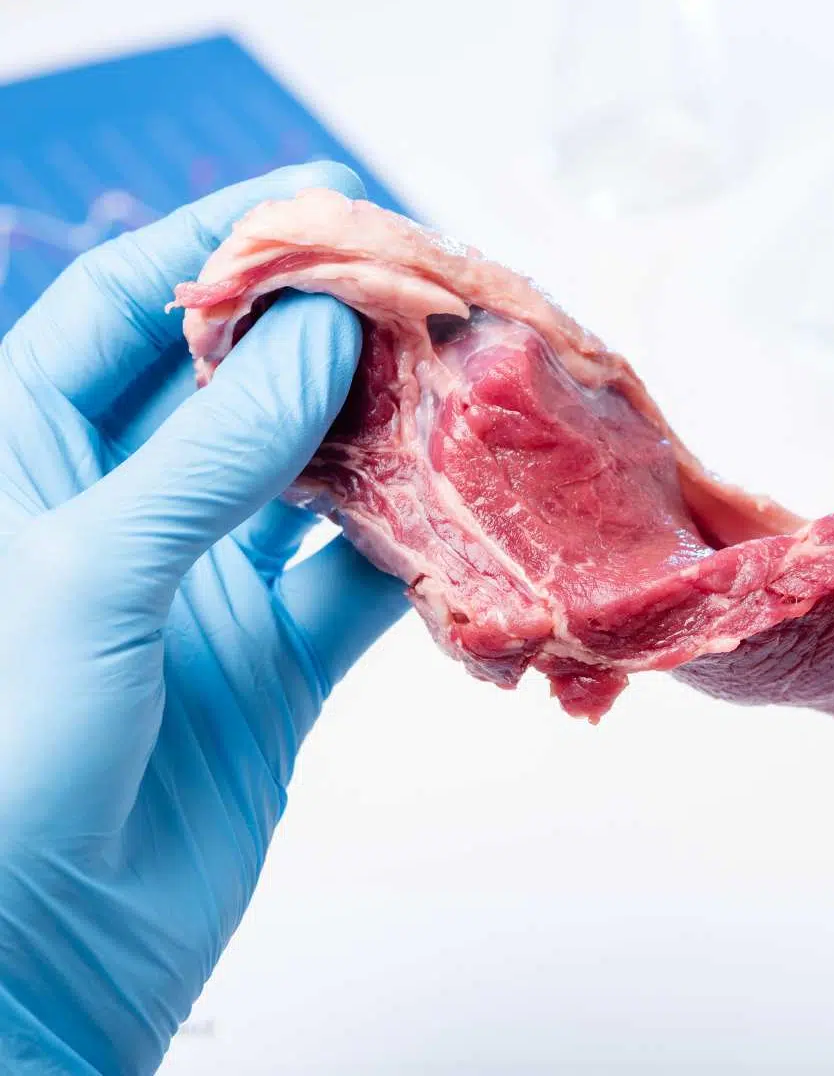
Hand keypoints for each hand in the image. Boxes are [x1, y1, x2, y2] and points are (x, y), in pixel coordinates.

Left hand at [0, 162, 405, 1073]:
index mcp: (32, 455)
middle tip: (417, 289)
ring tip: (458, 388)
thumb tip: (314, 332)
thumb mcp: (92, 574)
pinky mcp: (273, 662)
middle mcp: (126, 509)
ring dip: (383, 439)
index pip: (127, 307)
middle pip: (238, 385)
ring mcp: (207, 585)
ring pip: (313, 480)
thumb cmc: (5, 761)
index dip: (221, 244)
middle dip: (325, 334)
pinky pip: (356, 585)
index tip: (318, 201)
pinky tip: (461, 520)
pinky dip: (411, 556)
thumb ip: (209, 454)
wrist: (39, 958)